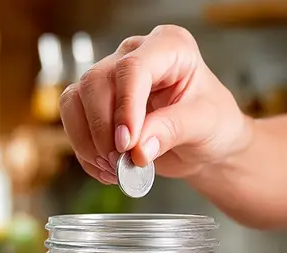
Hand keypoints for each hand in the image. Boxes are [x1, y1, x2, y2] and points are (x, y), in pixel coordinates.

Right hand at [59, 25, 251, 183]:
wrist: (205, 144)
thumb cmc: (213, 124)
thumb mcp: (205, 125)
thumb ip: (173, 131)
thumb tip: (139, 148)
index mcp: (170, 47)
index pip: (134, 67)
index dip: (125, 106)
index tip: (128, 143)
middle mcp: (135, 55)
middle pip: (97, 81)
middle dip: (104, 128)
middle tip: (122, 161)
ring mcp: (112, 77)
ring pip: (76, 99)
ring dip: (89, 140)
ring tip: (114, 169)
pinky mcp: (96, 103)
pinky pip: (73, 120)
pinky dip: (84, 150)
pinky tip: (106, 170)